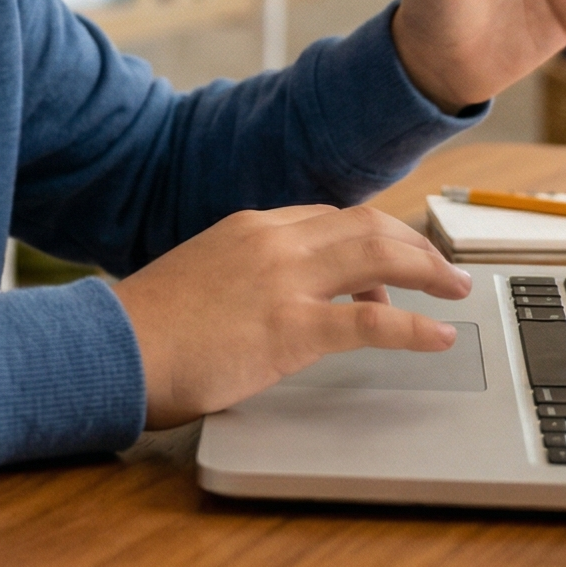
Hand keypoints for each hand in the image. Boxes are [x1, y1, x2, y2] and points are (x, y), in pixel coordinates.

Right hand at [113, 205, 473, 427]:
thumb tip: (268, 305)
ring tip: (456, 290)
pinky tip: (438, 336)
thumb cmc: (144, 330)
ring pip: (378, 255)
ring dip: (428, 269)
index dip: (371, 238)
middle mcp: (273, 241)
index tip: (390, 263)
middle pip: (365, 224)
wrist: (109, 349)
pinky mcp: (289, 328)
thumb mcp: (198, 280)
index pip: (330, 218)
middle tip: (443, 268)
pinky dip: (414, 326)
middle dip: (413, 243)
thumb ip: (240, 279)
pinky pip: (371, 323)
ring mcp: (284, 281)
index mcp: (250, 228)